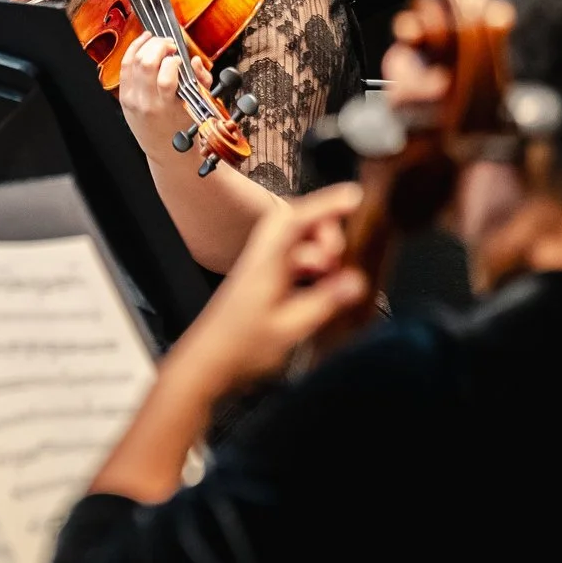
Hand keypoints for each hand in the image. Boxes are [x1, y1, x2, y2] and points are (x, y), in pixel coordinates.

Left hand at [116, 33, 212, 158]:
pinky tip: (143, 42)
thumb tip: (194, 60)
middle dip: (159, 47)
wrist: (164, 149)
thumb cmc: (182, 127)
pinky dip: (132, 50)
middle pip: (146, 64)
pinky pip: (124, 67)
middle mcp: (146, 103)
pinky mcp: (123, 96)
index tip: (181, 58)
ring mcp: (131, 99)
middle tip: (170, 45)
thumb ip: (201, 81)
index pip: (166, 78)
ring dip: (145, 45)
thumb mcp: (197, 106)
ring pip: (132, 62)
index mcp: (167, 107)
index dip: (174, 61)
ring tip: (158, 39)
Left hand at [166, 184, 370, 394]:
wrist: (204, 366)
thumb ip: (323, 303)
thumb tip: (357, 280)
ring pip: (292, 243)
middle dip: (324, 227)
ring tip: (335, 272)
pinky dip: (309, 265)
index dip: (326, 204)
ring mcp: (258, 271)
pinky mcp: (259, 285)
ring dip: (317, 249)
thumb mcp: (289, 329)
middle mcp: (260, 260)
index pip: (295, 219)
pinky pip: (288, 262)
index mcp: (265, 264)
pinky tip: (322, 284)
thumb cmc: (239, 350)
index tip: (354, 196)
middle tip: (345, 250)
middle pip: (293, 223)